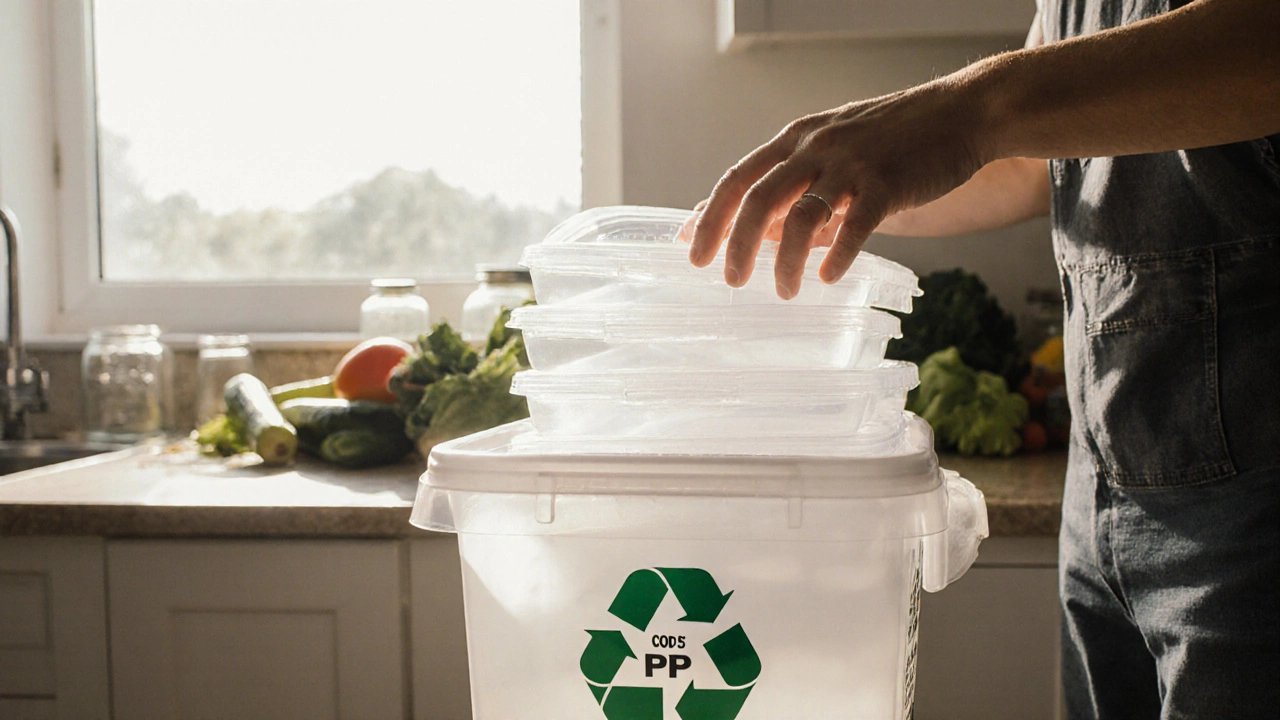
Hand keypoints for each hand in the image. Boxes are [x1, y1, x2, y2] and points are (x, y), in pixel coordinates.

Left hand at [687, 80, 990, 297]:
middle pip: (758, 199)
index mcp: (795, 140)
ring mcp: (851, 165)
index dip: (710, 217)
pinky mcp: (888, 183)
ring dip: (784, 261)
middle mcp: (815, 148)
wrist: (960, 113)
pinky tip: (830, 278)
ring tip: (784, 292)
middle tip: (730, 281)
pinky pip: (854, 224)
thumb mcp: (830, 153)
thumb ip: (792, 188)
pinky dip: (837, 255)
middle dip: (735, 244)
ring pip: (801, 216)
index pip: (737, 179)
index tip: (692, 252)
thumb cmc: (891, 141)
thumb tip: (747, 230)